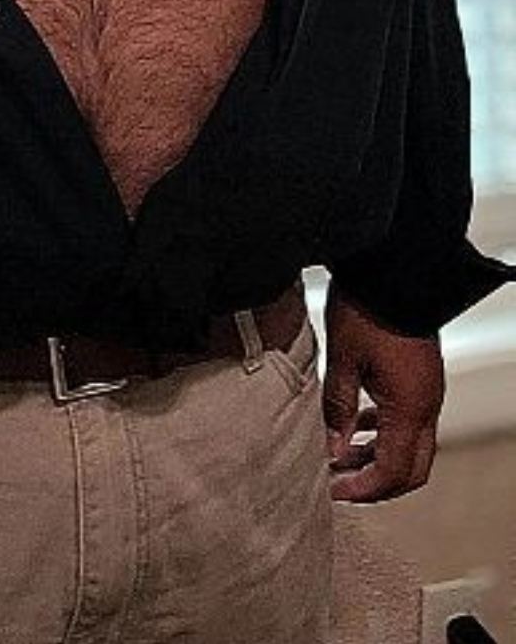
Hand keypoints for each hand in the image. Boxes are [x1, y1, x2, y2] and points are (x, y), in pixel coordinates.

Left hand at [323, 284, 443, 502]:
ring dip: (378, 457)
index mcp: (409, 408)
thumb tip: (332, 452)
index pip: (393, 473)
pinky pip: (409, 421)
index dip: (363, 489)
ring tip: (340, 454)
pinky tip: (357, 423)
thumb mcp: (342, 361)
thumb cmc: (367, 308)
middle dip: (375, 482)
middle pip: (410, 469)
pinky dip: (385, 433)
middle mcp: (426, 406)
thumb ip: (338, 411)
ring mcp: (427, 392)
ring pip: (411, 446)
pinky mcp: (421, 379)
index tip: (334, 491)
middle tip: (340, 482)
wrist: (394, 268)